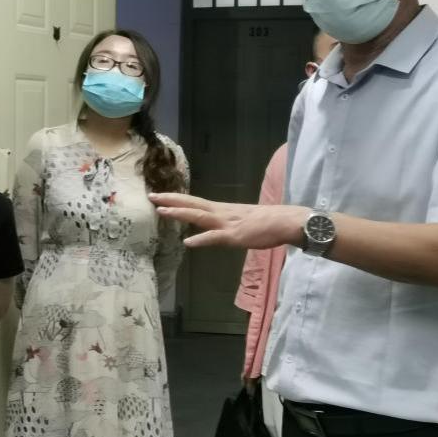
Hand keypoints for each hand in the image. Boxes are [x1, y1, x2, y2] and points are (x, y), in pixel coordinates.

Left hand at [149, 193, 305, 250]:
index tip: (160, 195)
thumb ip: (226, 223)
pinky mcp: (235, 236)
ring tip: (162, 211)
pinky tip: (188, 241)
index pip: (195, 202)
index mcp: (222, 209)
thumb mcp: (241, 220)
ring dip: (180, 213)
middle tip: (151, 195)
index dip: (177, 198)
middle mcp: (221, 213)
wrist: (285, 221)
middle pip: (192, 204)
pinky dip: (201, 239)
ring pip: (199, 216)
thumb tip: (214, 228)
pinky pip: (215, 238)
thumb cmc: (267, 222)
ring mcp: (227, 223)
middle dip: (171, 200)